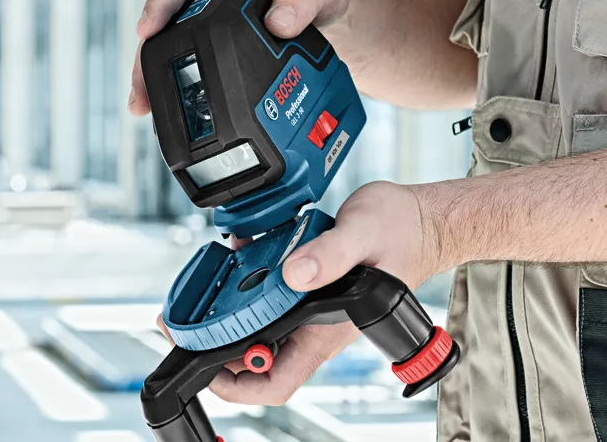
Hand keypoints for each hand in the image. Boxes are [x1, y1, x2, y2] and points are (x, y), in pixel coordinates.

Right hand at [128, 0, 359, 116]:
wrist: (340, 11)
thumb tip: (277, 22)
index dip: (161, 3)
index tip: (146, 30)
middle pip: (169, 21)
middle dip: (147, 55)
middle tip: (141, 90)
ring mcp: (217, 25)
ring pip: (175, 47)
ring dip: (155, 76)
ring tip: (143, 107)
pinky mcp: (224, 50)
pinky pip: (193, 64)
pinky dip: (178, 86)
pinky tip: (167, 110)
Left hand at [203, 182, 449, 404]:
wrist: (422, 221)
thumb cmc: (402, 233)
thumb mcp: (364, 234)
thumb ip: (331, 254)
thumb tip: (294, 273)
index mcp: (326, 328)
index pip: (278, 380)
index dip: (237, 385)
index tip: (206, 367)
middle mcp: (316, 325)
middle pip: (259, 357)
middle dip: (218, 345)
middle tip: (185, 323)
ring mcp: (312, 309)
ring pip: (261, 326)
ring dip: (231, 312)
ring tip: (204, 291)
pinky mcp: (310, 287)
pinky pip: (272, 295)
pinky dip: (250, 283)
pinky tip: (240, 257)